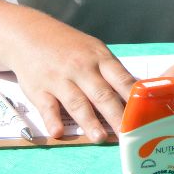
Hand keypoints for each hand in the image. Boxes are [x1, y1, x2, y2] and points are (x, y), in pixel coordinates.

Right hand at [0, 19, 133, 141]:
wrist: (30, 35)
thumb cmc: (70, 47)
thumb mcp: (95, 51)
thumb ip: (111, 72)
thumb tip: (134, 94)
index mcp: (100, 58)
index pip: (122, 79)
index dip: (133, 98)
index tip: (143, 115)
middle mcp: (81, 68)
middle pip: (102, 94)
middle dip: (116, 115)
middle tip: (127, 134)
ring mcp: (59, 79)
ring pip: (77, 102)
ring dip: (89, 122)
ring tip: (100, 138)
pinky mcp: (38, 89)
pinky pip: (47, 106)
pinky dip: (52, 120)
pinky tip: (59, 133)